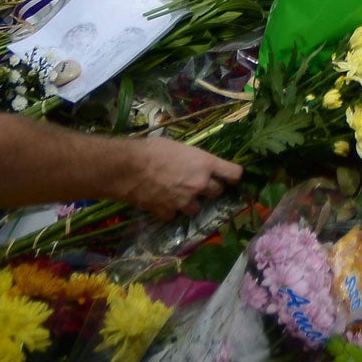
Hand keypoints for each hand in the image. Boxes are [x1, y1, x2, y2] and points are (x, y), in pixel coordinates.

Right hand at [117, 136, 242, 217]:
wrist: (127, 168)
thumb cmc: (152, 149)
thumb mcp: (179, 147)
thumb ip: (192, 158)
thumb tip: (193, 163)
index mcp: (205, 164)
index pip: (234, 173)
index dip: (233, 176)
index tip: (230, 177)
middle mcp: (200, 184)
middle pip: (218, 192)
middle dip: (210, 189)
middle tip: (198, 183)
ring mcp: (185, 201)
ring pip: (197, 208)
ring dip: (190, 202)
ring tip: (177, 194)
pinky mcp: (168, 212)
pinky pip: (174, 215)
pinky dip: (169, 210)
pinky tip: (160, 201)